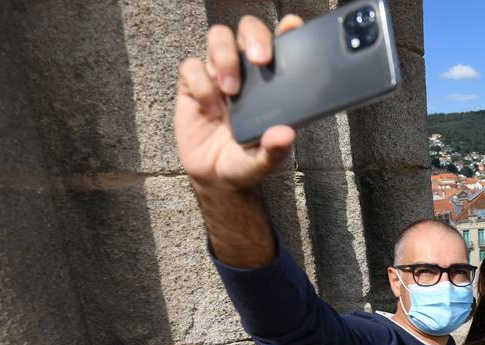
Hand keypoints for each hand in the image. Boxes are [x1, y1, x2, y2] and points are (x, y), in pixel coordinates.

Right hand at [174, 14, 303, 191]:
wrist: (215, 177)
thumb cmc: (247, 161)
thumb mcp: (265, 161)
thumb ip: (276, 149)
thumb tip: (286, 134)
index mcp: (272, 80)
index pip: (282, 44)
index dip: (288, 30)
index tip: (292, 27)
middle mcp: (246, 70)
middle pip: (248, 29)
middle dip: (255, 36)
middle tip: (260, 60)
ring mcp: (218, 73)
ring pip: (219, 37)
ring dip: (225, 57)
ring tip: (231, 90)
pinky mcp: (192, 84)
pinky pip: (191, 67)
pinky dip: (200, 85)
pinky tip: (210, 110)